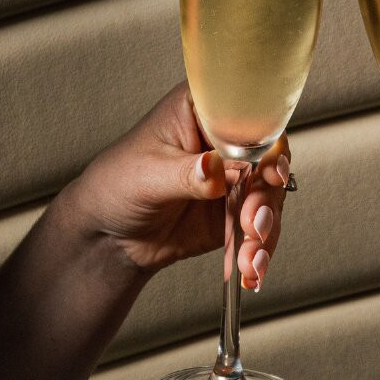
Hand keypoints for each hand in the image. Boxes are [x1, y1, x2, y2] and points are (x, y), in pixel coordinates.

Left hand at [69, 83, 288, 288]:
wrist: (110, 236)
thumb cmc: (116, 186)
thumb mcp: (147, 175)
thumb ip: (185, 173)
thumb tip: (214, 168)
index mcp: (202, 112)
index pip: (247, 114)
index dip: (266, 142)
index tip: (269, 170)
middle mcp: (225, 143)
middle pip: (269, 160)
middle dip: (266, 196)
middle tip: (252, 222)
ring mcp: (234, 178)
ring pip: (270, 198)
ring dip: (264, 229)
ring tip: (249, 255)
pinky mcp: (236, 212)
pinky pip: (260, 228)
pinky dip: (260, 250)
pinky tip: (251, 268)